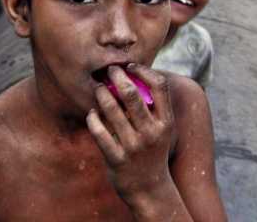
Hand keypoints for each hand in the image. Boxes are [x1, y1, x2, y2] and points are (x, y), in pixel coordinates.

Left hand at [86, 64, 174, 201]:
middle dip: (118, 76)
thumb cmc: (153, 153)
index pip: (159, 86)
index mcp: (165, 123)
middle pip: (132, 94)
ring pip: (112, 110)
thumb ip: (154, 108)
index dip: (144, 71)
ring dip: (101, 94)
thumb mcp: (162, 131)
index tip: (131, 67)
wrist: (150, 189)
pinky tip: (91, 113)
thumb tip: (137, 76)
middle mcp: (151, 133)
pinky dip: (93, 118)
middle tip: (109, 70)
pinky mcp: (116, 158)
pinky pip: (99, 132)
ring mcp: (133, 147)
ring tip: (98, 88)